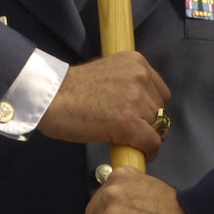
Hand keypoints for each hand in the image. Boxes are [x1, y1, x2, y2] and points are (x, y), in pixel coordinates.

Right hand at [39, 51, 170, 158]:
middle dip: (148, 122)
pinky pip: (151, 143)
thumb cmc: (72, 89)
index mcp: (136, 61)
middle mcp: (141, 76)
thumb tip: (141, 107)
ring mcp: (136, 99)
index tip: (138, 118)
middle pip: (161, 110)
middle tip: (129, 131)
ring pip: (158, 127)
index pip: (160, 92)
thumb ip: (128, 84)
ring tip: (125, 140)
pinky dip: (146, 152)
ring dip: (144, 137)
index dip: (150, 109)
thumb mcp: (108, 73)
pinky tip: (132, 151)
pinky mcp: (128, 122)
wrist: (52, 98)